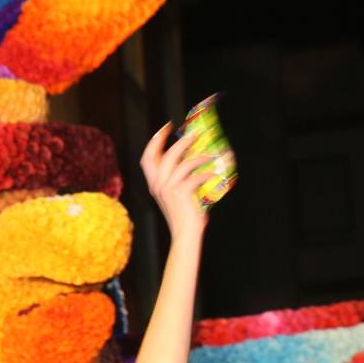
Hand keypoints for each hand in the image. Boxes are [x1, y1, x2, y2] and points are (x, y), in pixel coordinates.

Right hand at [140, 122, 214, 242]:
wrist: (185, 234)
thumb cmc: (185, 215)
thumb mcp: (177, 194)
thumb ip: (180, 178)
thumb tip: (194, 157)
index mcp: (154, 184)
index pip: (147, 158)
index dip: (155, 141)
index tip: (166, 128)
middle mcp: (157, 185)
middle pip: (164, 155)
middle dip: (179, 142)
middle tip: (193, 134)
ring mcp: (167, 189)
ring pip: (182, 163)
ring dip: (199, 156)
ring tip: (212, 155)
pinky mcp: (180, 193)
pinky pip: (195, 176)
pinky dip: (208, 173)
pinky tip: (216, 174)